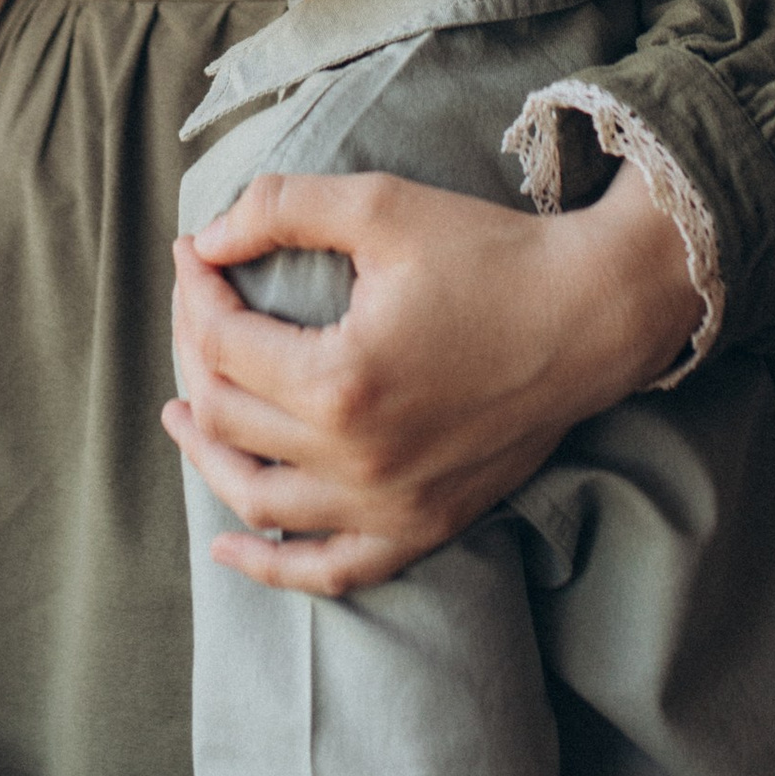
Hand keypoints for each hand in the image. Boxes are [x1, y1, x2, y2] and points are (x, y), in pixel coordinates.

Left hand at [165, 162, 703, 599]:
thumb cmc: (490, 254)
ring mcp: (391, 504)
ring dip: (207, 455)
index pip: (221, 343)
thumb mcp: (381, 206)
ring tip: (184, 413)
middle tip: (197, 308)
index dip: (194, 292)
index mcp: (339, 380)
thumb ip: (280, 208)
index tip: (194, 253)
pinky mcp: (425, 525)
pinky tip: (230, 544)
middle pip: (227, 416)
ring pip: (258, 498)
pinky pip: (330, 569)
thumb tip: (204, 240)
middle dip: (193, 353)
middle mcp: (356, 458)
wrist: (591, 314)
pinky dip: (272, 564)